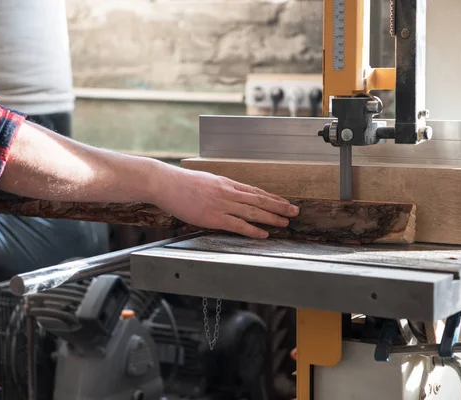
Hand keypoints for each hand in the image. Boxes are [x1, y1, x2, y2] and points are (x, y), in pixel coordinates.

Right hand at [154, 167, 299, 237]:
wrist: (165, 183)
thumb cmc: (180, 183)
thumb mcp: (205, 181)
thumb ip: (218, 188)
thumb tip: (228, 195)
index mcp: (226, 183)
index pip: (254, 191)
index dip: (271, 198)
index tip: (283, 202)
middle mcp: (228, 192)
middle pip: (259, 200)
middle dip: (279, 206)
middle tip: (295, 211)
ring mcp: (221, 204)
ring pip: (253, 211)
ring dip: (272, 217)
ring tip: (286, 222)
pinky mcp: (213, 217)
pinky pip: (238, 225)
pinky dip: (253, 230)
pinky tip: (264, 234)